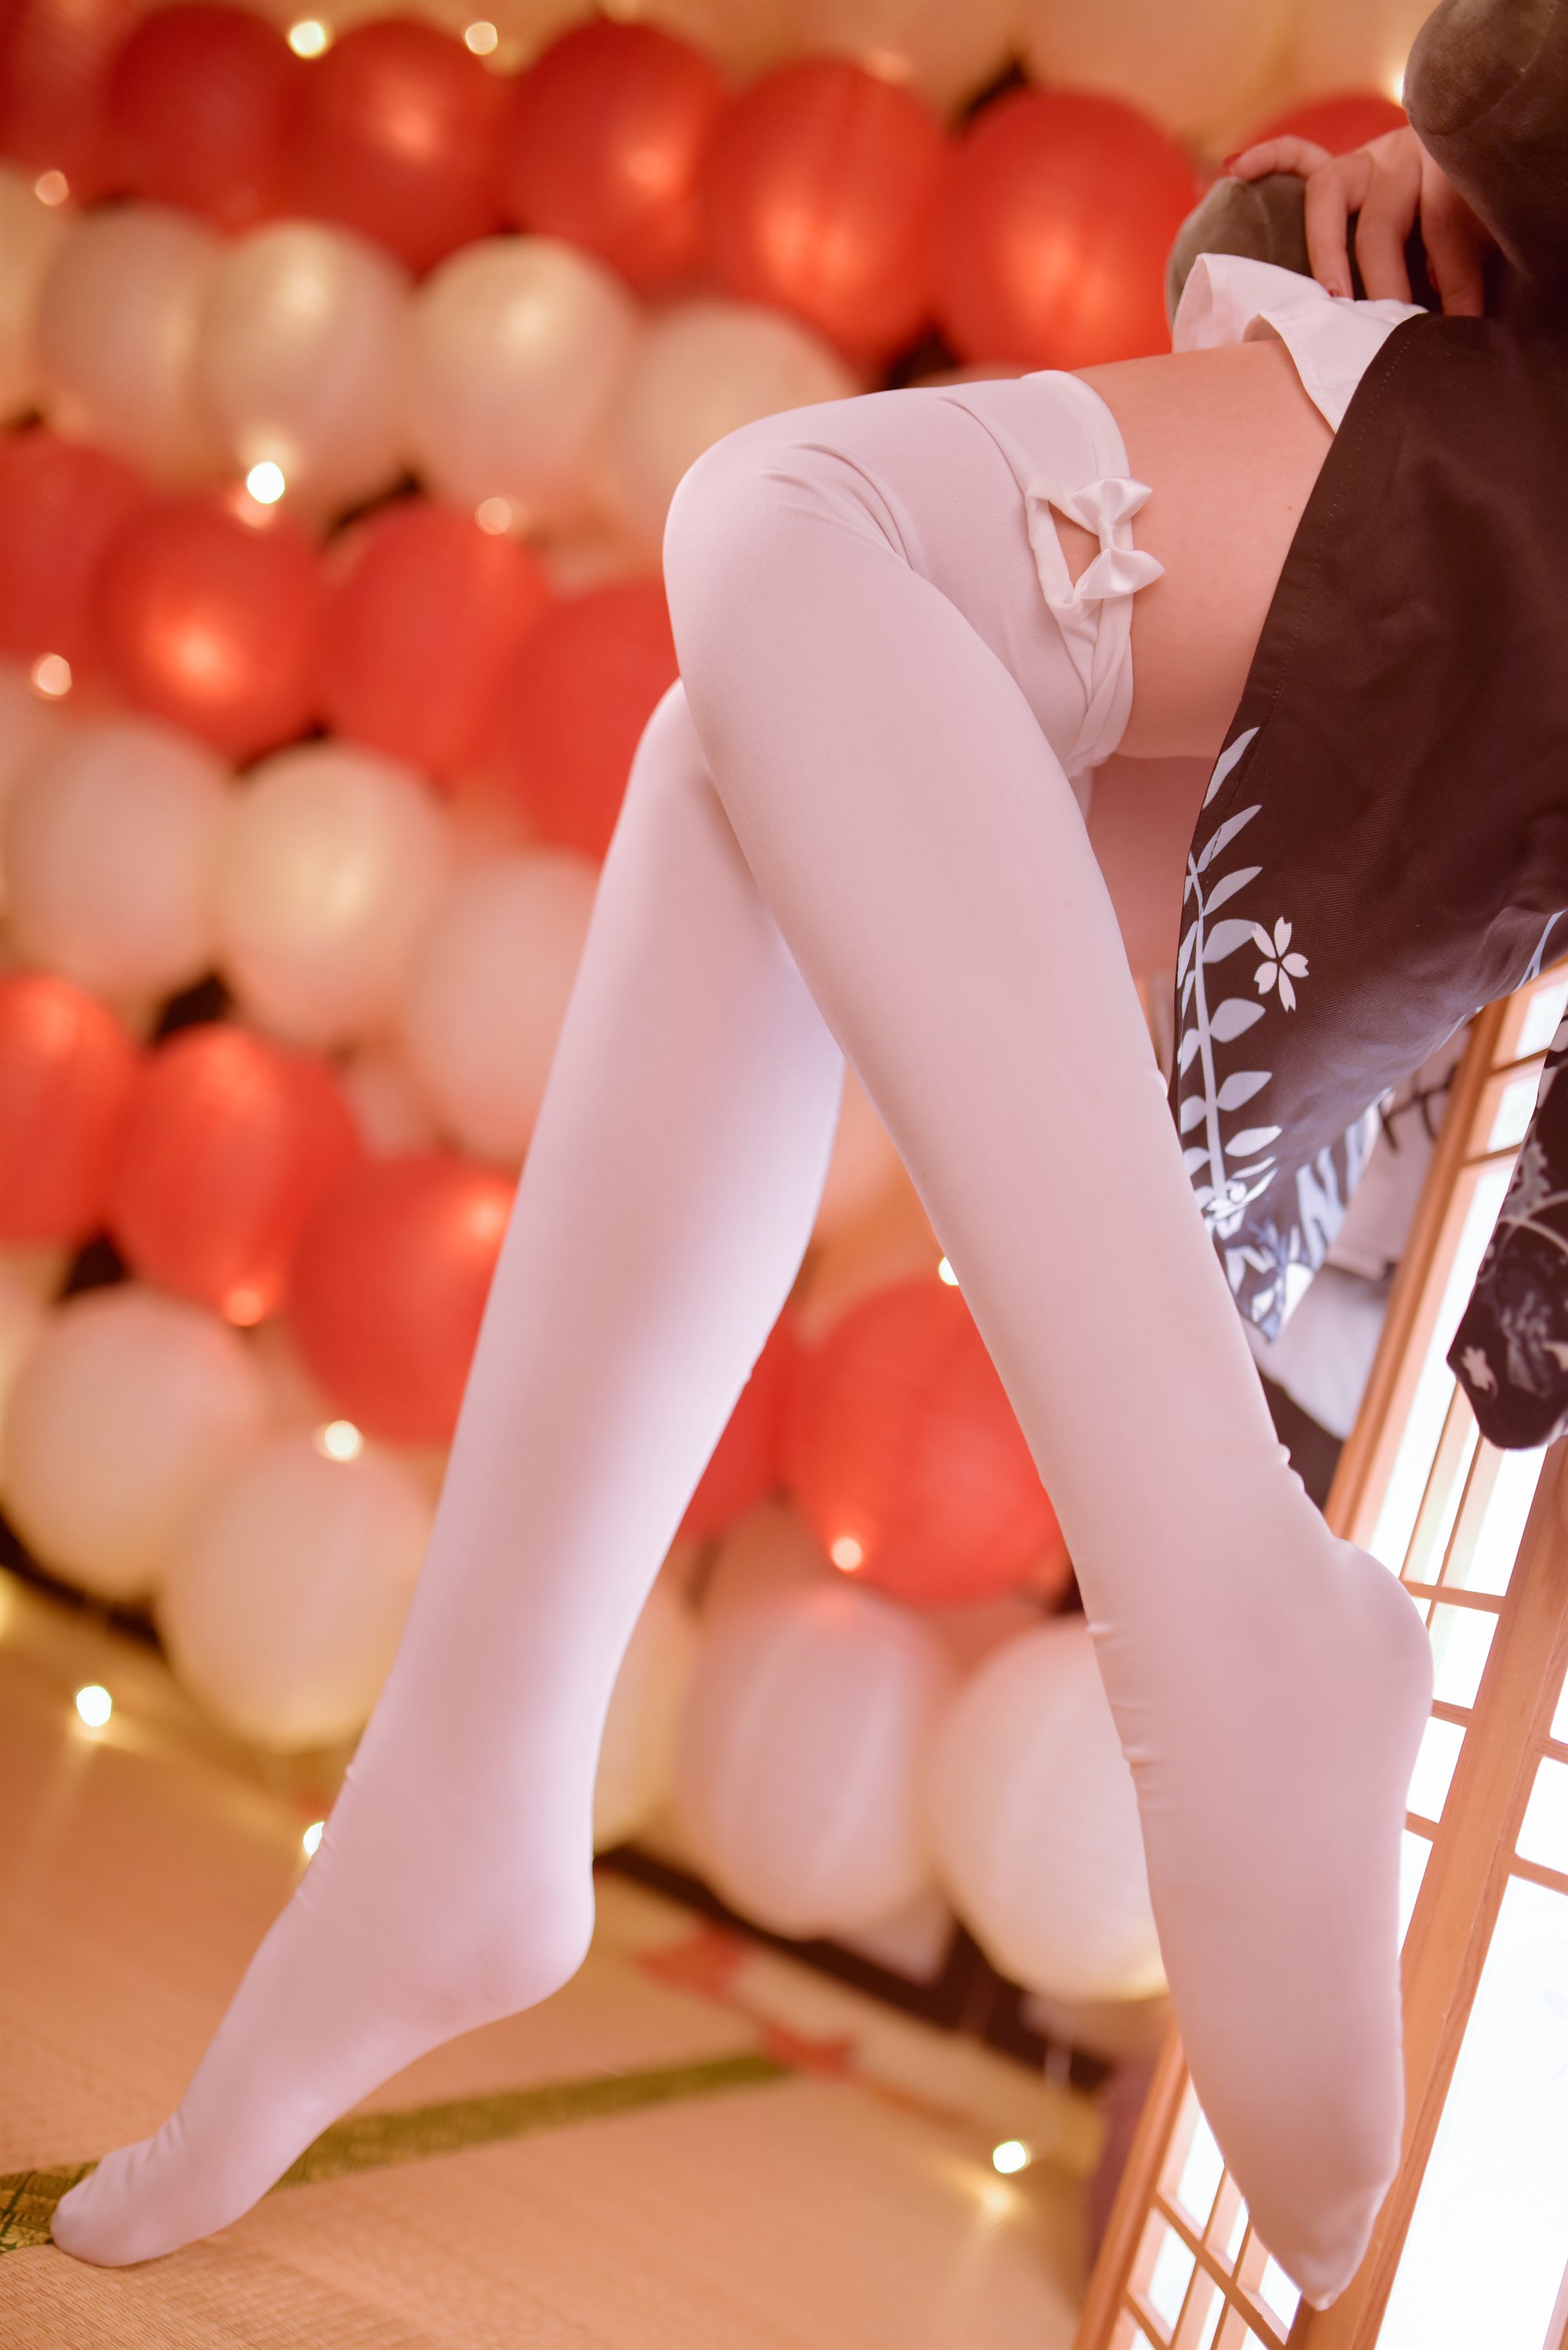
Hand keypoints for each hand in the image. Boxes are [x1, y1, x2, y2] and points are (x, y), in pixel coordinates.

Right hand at [1222, 124, 1497, 316]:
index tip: (1461, 327)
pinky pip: (1296, 155)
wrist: (1481, 155)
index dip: (1458, 282)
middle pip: (1381, 220)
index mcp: (1448, 165)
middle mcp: (1402, 155)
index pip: (1446, 223)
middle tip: (1388, 329)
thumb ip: (1471, 259)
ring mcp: (1366, 158)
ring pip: (1329, 192)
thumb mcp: (1490, 233)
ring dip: (1327, 251)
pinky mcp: (1340, 164)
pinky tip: (1236, 170)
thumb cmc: (1482, 214)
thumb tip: (1449, 310)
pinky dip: (1267, 158)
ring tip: (1330, 296)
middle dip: (1385, 284)